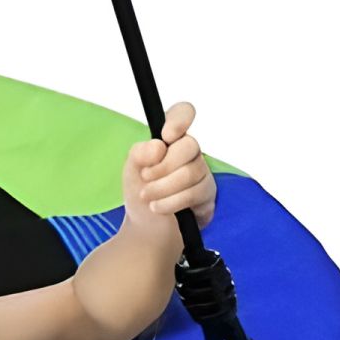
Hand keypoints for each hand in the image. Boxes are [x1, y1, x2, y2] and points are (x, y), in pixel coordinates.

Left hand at [123, 101, 215, 230]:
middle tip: (145, 177)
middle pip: (191, 146)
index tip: (166, 135)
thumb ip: (140, 153)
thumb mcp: (132, 169)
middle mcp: (190, 153)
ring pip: (191, 172)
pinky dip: (170, 202)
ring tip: (147, 197)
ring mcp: (202, 173)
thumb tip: (159, 146)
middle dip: (163, 165)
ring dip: (162, 187)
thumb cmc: (141, 191)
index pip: (183, 113)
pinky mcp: (208, 195)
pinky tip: (157, 207)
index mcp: (170, 140)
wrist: (147, 226)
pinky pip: (194, 194)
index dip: (180, 119)